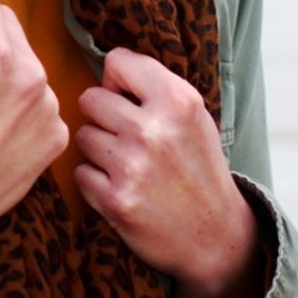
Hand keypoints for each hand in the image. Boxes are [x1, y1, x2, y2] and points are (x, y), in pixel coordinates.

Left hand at [73, 48, 263, 297]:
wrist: (216, 236)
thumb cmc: (199, 168)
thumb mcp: (193, 117)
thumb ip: (155, 88)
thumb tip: (105, 71)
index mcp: (178, 101)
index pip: (118, 61)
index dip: (117, 80)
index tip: (127, 98)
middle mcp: (154, 130)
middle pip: (90, 98)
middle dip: (102, 116)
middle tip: (126, 137)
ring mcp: (132, 166)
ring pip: (83, 136)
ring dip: (98, 151)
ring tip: (128, 165)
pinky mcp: (115, 200)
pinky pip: (81, 172)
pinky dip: (95, 182)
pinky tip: (123, 189)